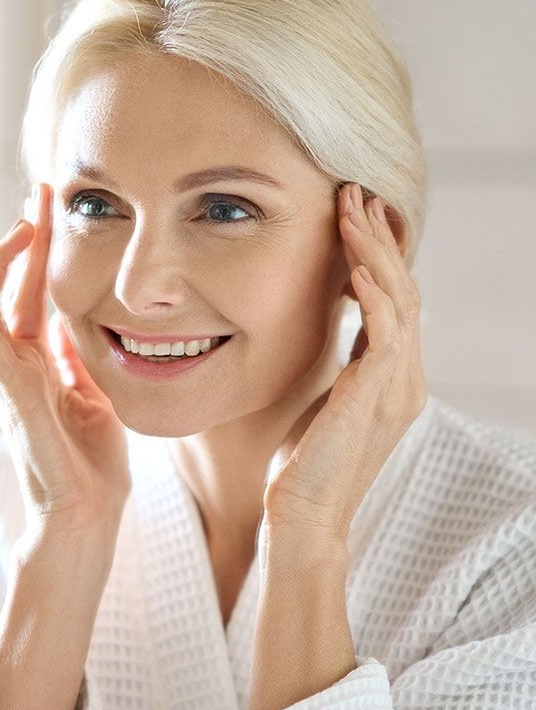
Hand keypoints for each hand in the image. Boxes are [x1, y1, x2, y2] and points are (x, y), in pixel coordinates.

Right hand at [0, 183, 131, 532]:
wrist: (86, 513)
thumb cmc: (89, 463)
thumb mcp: (90, 396)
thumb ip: (73, 361)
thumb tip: (68, 327)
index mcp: (35, 364)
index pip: (28, 294)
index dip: (38, 252)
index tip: (55, 209)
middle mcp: (15, 366)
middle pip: (6, 289)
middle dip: (23, 239)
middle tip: (43, 193)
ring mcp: (7, 379)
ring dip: (2, 258)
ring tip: (25, 218)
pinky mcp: (10, 394)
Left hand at [262, 182, 427, 544]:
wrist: (305, 516)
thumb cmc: (305, 462)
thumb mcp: (327, 401)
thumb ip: (343, 367)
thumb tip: (334, 330)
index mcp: (395, 377)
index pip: (394, 299)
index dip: (379, 253)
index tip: (356, 214)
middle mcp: (405, 378)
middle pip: (403, 289)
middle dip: (378, 238)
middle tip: (355, 193)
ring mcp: (396, 388)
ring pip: (398, 301)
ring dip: (373, 252)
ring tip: (350, 210)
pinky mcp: (376, 399)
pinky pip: (385, 334)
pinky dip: (372, 296)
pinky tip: (354, 267)